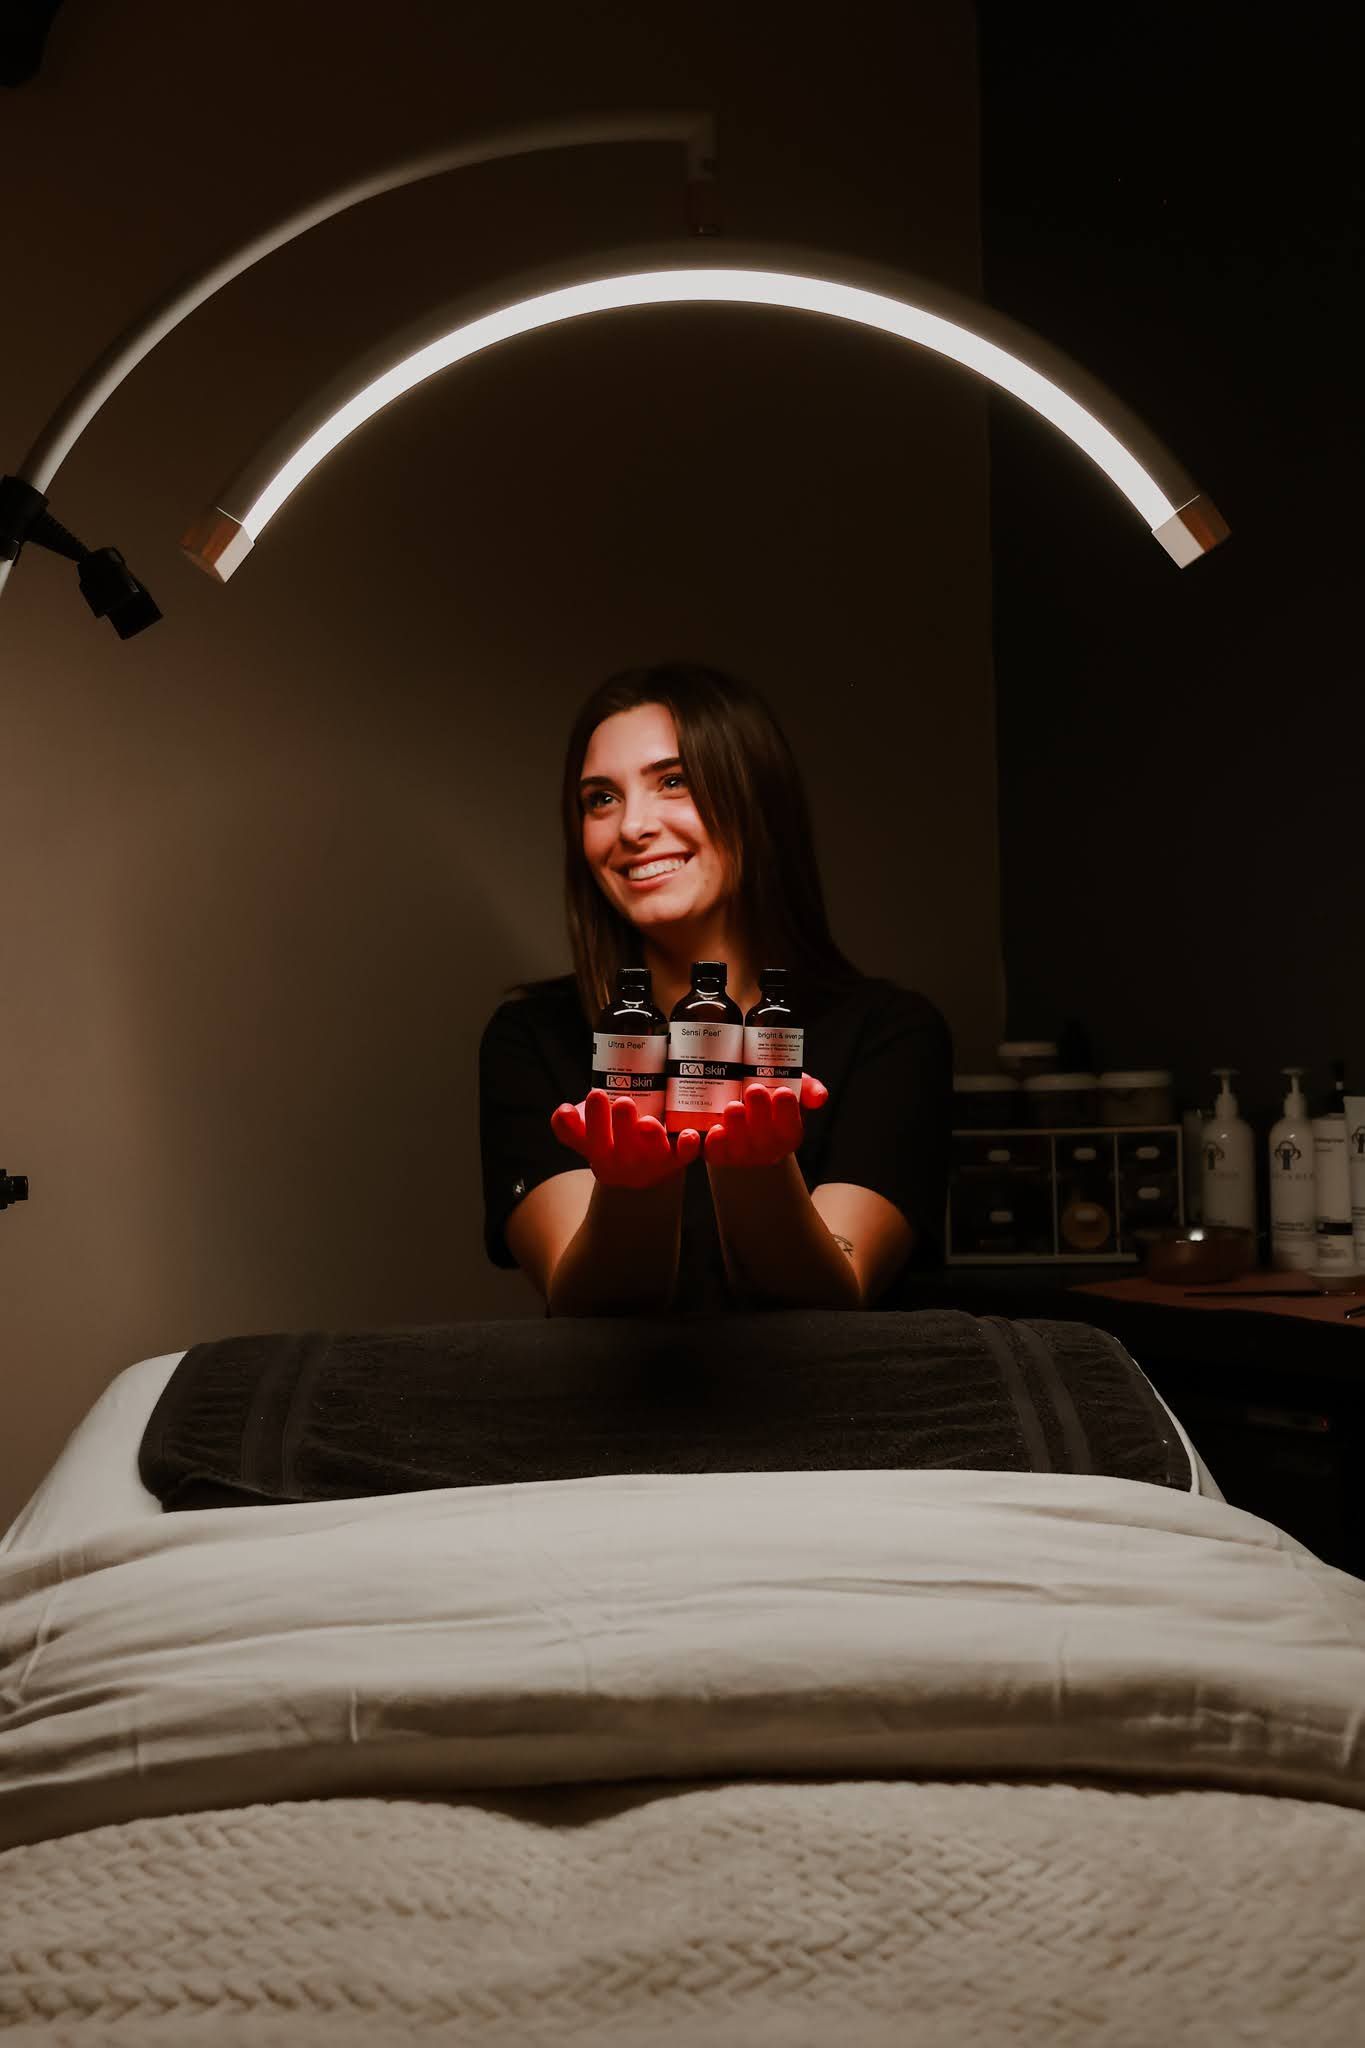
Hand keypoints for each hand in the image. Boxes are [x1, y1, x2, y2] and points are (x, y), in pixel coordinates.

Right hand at [552, 1088, 700, 1188]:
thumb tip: (564, 1112)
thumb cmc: (611, 1139)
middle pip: (622, 1149)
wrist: (642, 1167)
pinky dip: (688, 1146)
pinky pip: (685, 1155)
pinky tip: (690, 1134)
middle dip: (622, 1126)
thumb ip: (569, 1125)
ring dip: (652, 1138)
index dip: (592, 1120)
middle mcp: (625, 1162)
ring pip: (652, 1153)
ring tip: (649, 1122)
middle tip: (623, 1102)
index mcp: (599, 1153)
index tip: (595, 1093)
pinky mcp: (678, 1159)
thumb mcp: (586, 1134)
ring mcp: (652, 1162)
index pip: (590, 1140)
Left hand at [703, 1073, 828, 1168]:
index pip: (791, 1127)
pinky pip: (717, 1153)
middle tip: (754, 1089)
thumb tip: (820, 1097)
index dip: (787, 1111)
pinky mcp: (719, 1155)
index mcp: (789, 1134)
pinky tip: (715, 1129)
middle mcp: (767, 1149)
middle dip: (760, 1113)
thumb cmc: (771, 1101)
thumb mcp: (794, 1090)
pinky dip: (716, 1143)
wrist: (743, 1115)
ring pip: (740, 1146)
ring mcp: (743, 1155)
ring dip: (737, 1126)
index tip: (783, 1091)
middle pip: (765, 1138)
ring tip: (733, 1106)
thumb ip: (809, 1090)